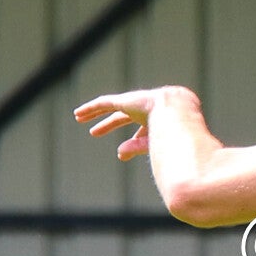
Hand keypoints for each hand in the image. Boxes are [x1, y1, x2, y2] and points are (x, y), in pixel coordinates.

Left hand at [73, 87, 192, 161]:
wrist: (177, 113)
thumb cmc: (174, 132)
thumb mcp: (154, 143)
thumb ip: (136, 147)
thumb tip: (118, 155)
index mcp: (158, 121)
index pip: (142, 129)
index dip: (133, 140)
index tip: (121, 153)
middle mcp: (145, 110)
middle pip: (122, 116)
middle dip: (108, 124)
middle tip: (94, 132)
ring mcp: (134, 103)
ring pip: (110, 107)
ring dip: (94, 113)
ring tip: (79, 117)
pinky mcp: (124, 100)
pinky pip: (103, 103)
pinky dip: (90, 108)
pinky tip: (78, 113)